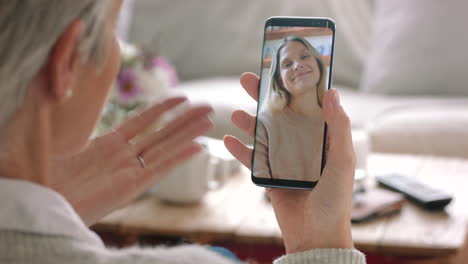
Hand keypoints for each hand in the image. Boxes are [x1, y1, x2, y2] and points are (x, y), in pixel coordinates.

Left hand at [50, 97, 212, 224]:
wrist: (42, 204)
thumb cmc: (47, 180)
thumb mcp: (64, 149)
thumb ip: (80, 133)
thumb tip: (73, 108)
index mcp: (108, 145)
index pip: (143, 121)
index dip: (162, 108)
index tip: (182, 97)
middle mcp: (123, 157)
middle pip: (161, 133)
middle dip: (185, 119)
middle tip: (209, 107)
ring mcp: (128, 171)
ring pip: (165, 147)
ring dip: (188, 133)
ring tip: (209, 120)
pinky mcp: (129, 188)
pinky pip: (159, 168)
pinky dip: (178, 158)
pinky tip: (197, 147)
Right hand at [224, 73, 354, 252]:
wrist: (317, 236)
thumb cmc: (335, 199)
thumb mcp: (342, 159)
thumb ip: (338, 126)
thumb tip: (331, 92)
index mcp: (321, 139)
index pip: (305, 106)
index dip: (292, 87)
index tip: (279, 69)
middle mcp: (302, 147)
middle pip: (279, 116)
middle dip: (262, 98)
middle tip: (248, 79)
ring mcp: (284, 161)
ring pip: (262, 135)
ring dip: (248, 123)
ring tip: (235, 113)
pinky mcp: (270, 178)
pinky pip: (252, 160)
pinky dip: (240, 151)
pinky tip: (228, 140)